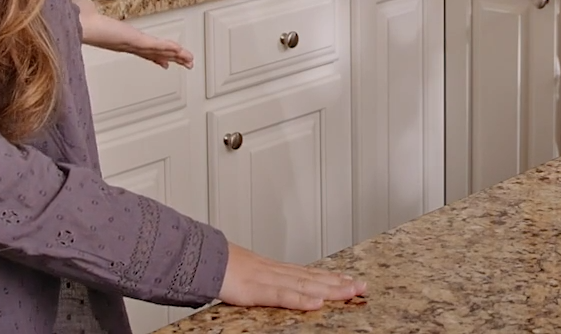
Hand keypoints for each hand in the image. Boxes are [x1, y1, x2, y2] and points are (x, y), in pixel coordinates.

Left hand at [75, 0, 193, 68]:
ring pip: (159, 51)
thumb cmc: (75, 20)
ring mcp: (131, 43)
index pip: (143, 50)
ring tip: (190, 60)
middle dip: (173, 59)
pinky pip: (156, 45)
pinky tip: (180, 50)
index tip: (165, 64)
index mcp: (119, 40)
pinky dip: (169, 48)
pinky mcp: (134, 40)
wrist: (73, 25)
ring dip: (176, 55)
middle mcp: (127, 45)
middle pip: (155, 53)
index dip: (156, 57)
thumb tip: (84, 6)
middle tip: (187, 64)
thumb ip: (90, 11)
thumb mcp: (87, 13)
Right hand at [218, 243, 364, 309]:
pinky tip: (317, 303)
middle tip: (362, 286)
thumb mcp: (246, 275)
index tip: (351, 280)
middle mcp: (276, 272)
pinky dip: (301, 299)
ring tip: (351, 291)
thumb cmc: (219, 268)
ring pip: (304, 285)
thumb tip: (270, 287)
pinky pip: (281, 296)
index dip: (331, 277)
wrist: (198, 259)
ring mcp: (267, 279)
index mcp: (274, 269)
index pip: (309, 273)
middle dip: (339, 283)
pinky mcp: (255, 290)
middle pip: (313, 278)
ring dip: (330, 289)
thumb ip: (262, 282)